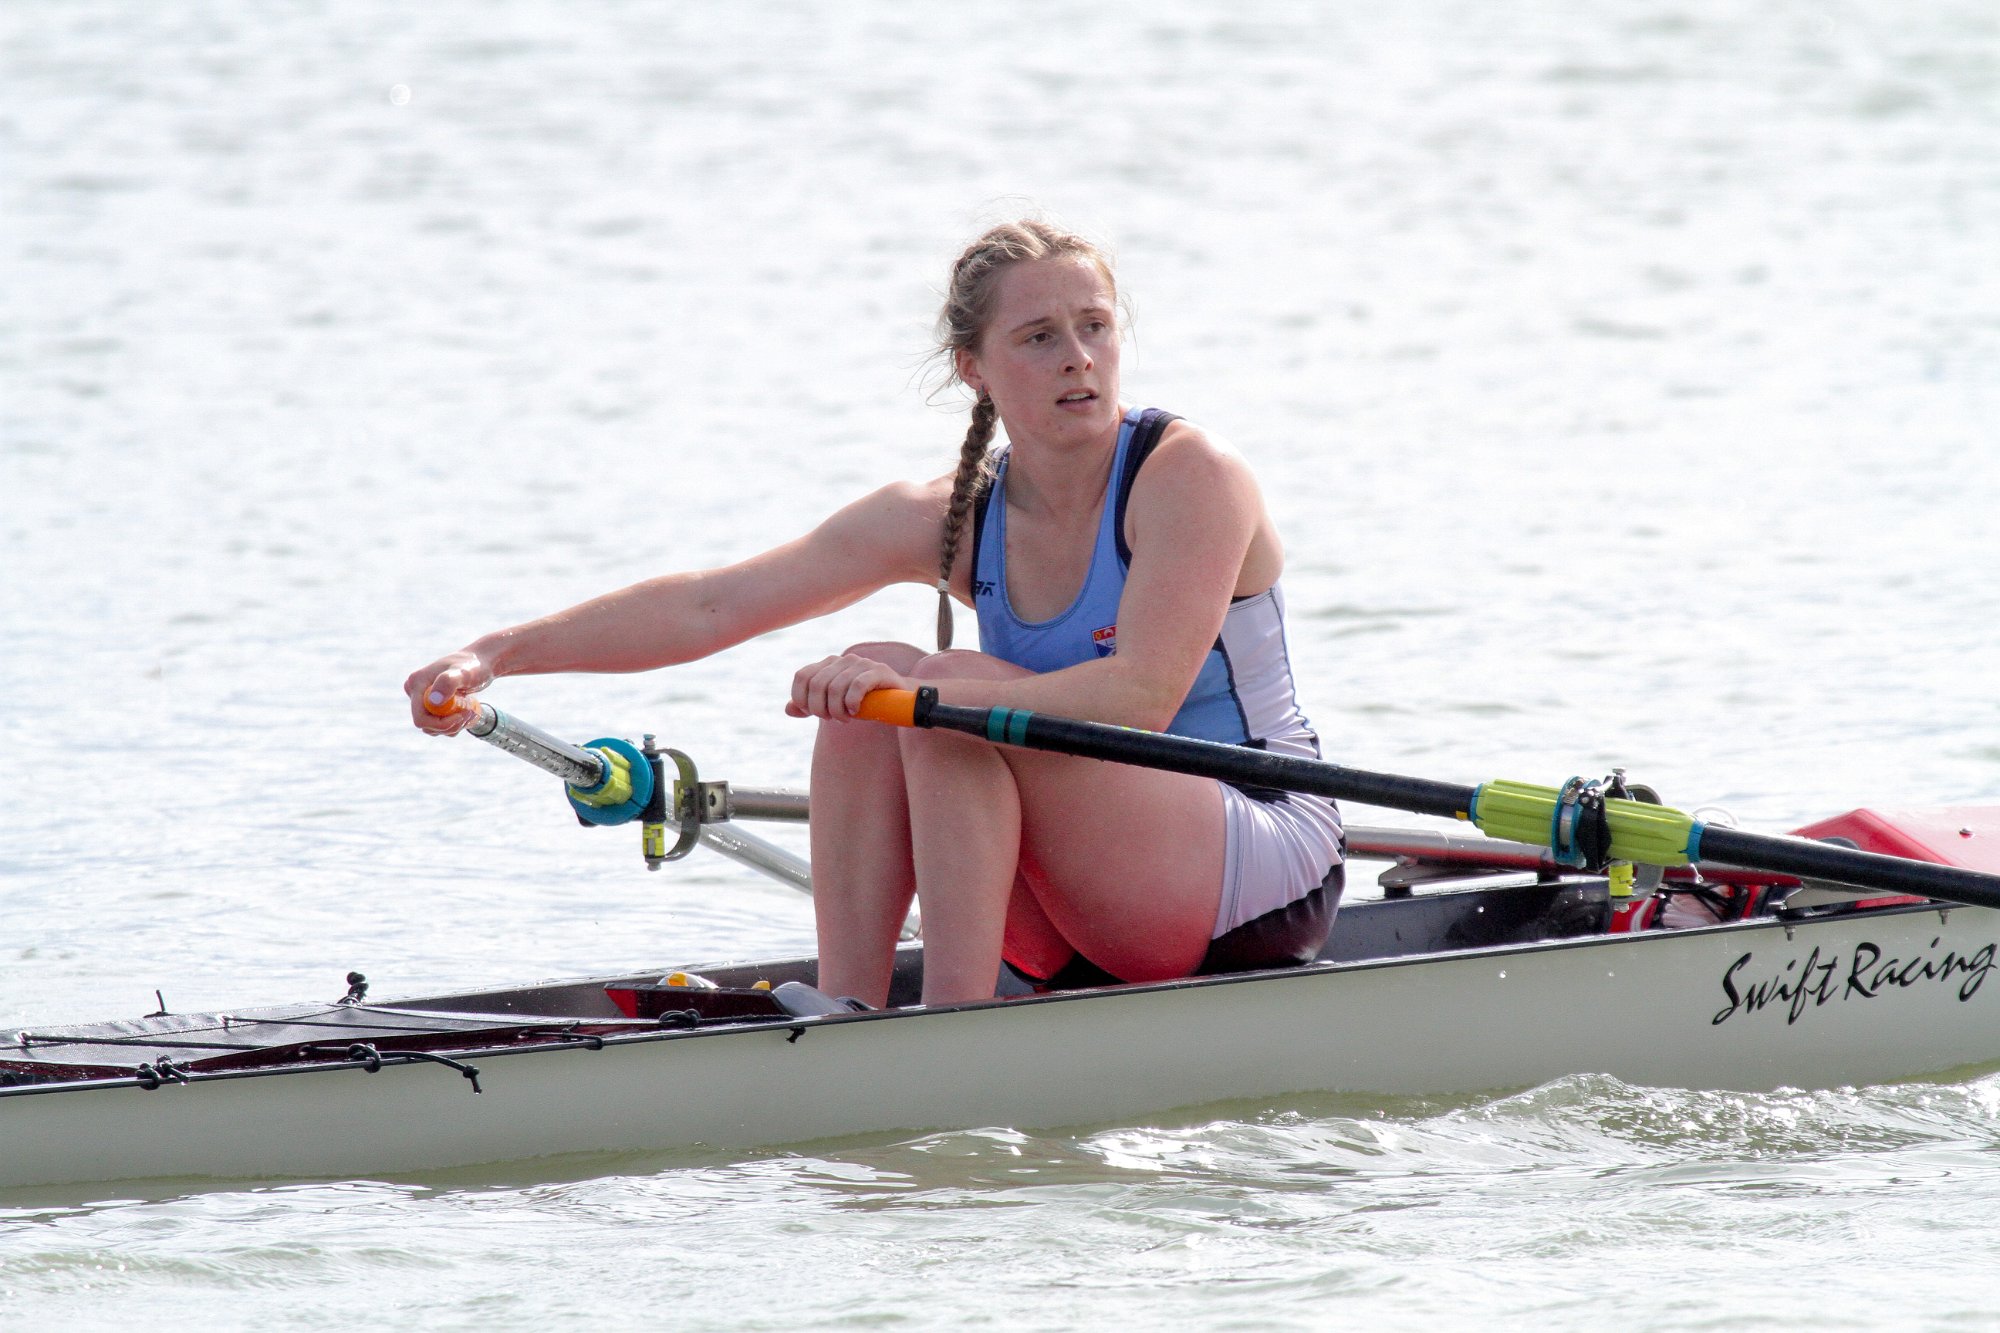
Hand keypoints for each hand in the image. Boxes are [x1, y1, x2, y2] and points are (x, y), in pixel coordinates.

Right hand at [403, 651, 493, 733]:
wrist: (479, 663)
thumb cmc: (473, 666)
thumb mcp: (464, 673)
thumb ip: (448, 682)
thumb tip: (433, 701)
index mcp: (416, 683)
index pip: (421, 718)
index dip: (441, 724)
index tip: (462, 716)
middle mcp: (415, 692)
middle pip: (426, 725)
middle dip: (449, 725)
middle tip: (469, 713)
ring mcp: (422, 699)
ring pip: (433, 728)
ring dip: (453, 726)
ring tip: (469, 712)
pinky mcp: (430, 705)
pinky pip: (438, 724)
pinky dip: (453, 724)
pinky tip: (465, 713)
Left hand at [788, 654, 913, 721]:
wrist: (899, 698)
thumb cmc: (863, 702)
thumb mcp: (833, 705)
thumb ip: (810, 706)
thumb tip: (789, 709)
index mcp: (828, 664)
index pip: (802, 677)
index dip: (802, 699)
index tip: (813, 714)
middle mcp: (842, 660)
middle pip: (817, 685)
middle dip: (820, 709)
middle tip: (832, 720)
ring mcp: (861, 663)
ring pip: (835, 688)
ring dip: (837, 710)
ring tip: (845, 719)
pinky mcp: (878, 671)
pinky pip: (857, 686)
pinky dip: (852, 703)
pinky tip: (856, 712)